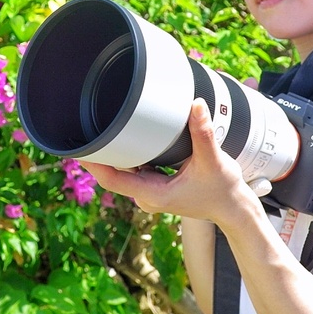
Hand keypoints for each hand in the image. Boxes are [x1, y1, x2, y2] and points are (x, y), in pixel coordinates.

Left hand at [80, 98, 258, 225]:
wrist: (233, 208)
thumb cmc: (223, 190)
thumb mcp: (213, 160)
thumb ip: (203, 133)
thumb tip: (196, 105)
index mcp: (153, 194)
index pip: (113, 180)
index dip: (94, 164)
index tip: (79, 148)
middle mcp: (147, 196)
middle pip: (114, 172)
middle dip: (103, 151)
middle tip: (91, 123)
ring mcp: (150, 192)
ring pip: (124, 170)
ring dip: (116, 152)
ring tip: (104, 126)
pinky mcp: (156, 186)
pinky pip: (134, 170)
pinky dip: (130, 155)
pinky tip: (127, 139)